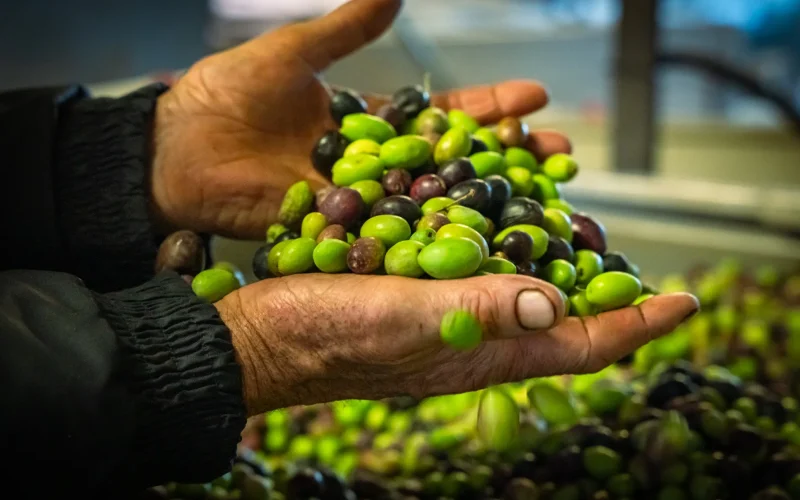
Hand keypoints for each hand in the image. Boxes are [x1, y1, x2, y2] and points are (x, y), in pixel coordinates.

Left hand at [150, 0, 570, 238]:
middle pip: (454, 166)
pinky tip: (469, 249)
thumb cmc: (223, 96)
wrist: (172, 153)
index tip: (537, 97)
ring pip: (431, 206)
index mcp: (371, 122)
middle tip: (563, 158)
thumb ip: (345, 29)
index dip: (491, 108)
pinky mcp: (335, 237)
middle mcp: (376, 167)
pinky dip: (425, 244)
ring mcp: (360, 205)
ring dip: (481, 207)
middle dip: (508, 161)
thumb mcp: (291, 54)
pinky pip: (386, 240)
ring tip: (537, 205)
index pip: (445, 116)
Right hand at [216, 273, 698, 415]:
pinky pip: (475, 272)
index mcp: (481, 352)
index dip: (635, 324)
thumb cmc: (320, 336)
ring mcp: (444, 318)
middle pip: (559, 319)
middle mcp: (472, 338)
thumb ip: (474, 309)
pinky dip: (499, 246)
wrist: (257, 339)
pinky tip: (497, 220)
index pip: (580, 345)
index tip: (683, 301)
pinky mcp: (414, 295)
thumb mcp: (399, 319)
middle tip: (633, 262)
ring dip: (555, 265)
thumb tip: (556, 301)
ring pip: (519, 292)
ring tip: (578, 231)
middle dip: (602, 292)